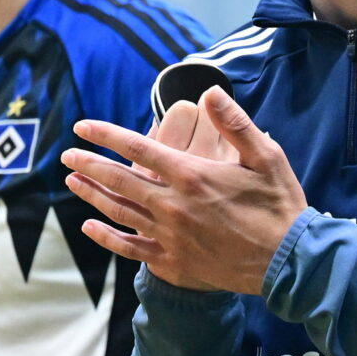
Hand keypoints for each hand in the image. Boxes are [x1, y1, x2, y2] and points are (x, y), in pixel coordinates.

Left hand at [65, 88, 306, 295]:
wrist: (288, 263)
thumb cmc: (280, 206)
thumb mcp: (267, 157)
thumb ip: (235, 123)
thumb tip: (210, 92)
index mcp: (193, 175)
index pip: (138, 148)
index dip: (107, 136)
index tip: (83, 127)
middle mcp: (174, 205)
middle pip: (120, 179)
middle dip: (90, 164)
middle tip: (67, 155)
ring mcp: (170, 236)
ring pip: (119, 211)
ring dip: (92, 195)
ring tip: (71, 182)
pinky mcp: (174, 262)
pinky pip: (130, 248)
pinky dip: (107, 237)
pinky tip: (90, 227)